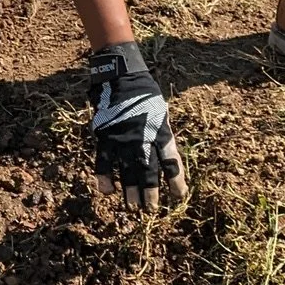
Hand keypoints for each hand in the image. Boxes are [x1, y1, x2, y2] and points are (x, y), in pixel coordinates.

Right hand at [86, 42, 185, 212]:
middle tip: (151, 208)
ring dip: (131, 191)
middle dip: (151, 193)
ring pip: (128, 172)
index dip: (176, 181)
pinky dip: (105, 178)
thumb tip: (167, 154)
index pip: (172, 163)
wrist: (121, 76)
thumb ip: (163, 133)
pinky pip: (105, 163)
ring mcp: (123, 140)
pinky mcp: (106, 137)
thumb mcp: (162, 111)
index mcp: (161, 132)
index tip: (180, 196)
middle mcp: (143, 139)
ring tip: (133, 206)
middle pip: (149, 172)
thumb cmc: (145, 93)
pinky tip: (108, 191)